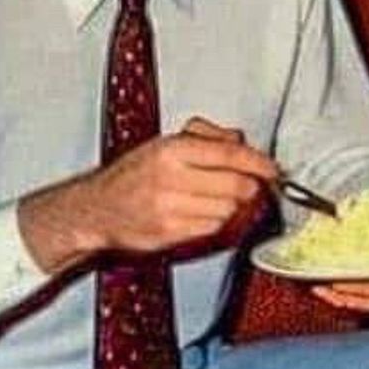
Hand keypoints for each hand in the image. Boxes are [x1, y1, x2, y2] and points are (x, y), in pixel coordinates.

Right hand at [18, 117, 276, 271]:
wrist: (95, 209)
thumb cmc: (132, 175)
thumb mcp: (164, 142)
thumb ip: (206, 136)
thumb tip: (239, 139)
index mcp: (171, 150)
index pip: (230, 155)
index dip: (259, 163)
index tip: (272, 169)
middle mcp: (170, 178)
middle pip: (237, 186)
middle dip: (249, 187)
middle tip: (249, 185)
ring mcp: (170, 208)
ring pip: (229, 209)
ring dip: (233, 206)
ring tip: (217, 199)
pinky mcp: (170, 233)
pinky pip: (213, 228)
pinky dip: (217, 222)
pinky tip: (204, 214)